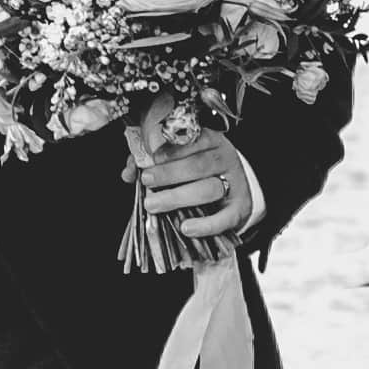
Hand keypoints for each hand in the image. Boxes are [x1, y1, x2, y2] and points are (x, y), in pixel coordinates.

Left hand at [128, 121, 250, 242]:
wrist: (232, 192)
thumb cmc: (195, 173)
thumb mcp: (177, 159)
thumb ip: (152, 162)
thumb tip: (129, 171)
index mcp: (209, 141)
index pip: (193, 140)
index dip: (170, 149)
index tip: (150, 157)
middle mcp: (224, 159)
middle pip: (198, 165)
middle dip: (169, 173)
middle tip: (146, 180)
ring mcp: (234, 183)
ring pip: (209, 189)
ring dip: (178, 197)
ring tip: (152, 204)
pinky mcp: (239, 209)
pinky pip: (224, 218)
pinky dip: (205, 225)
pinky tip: (186, 228)